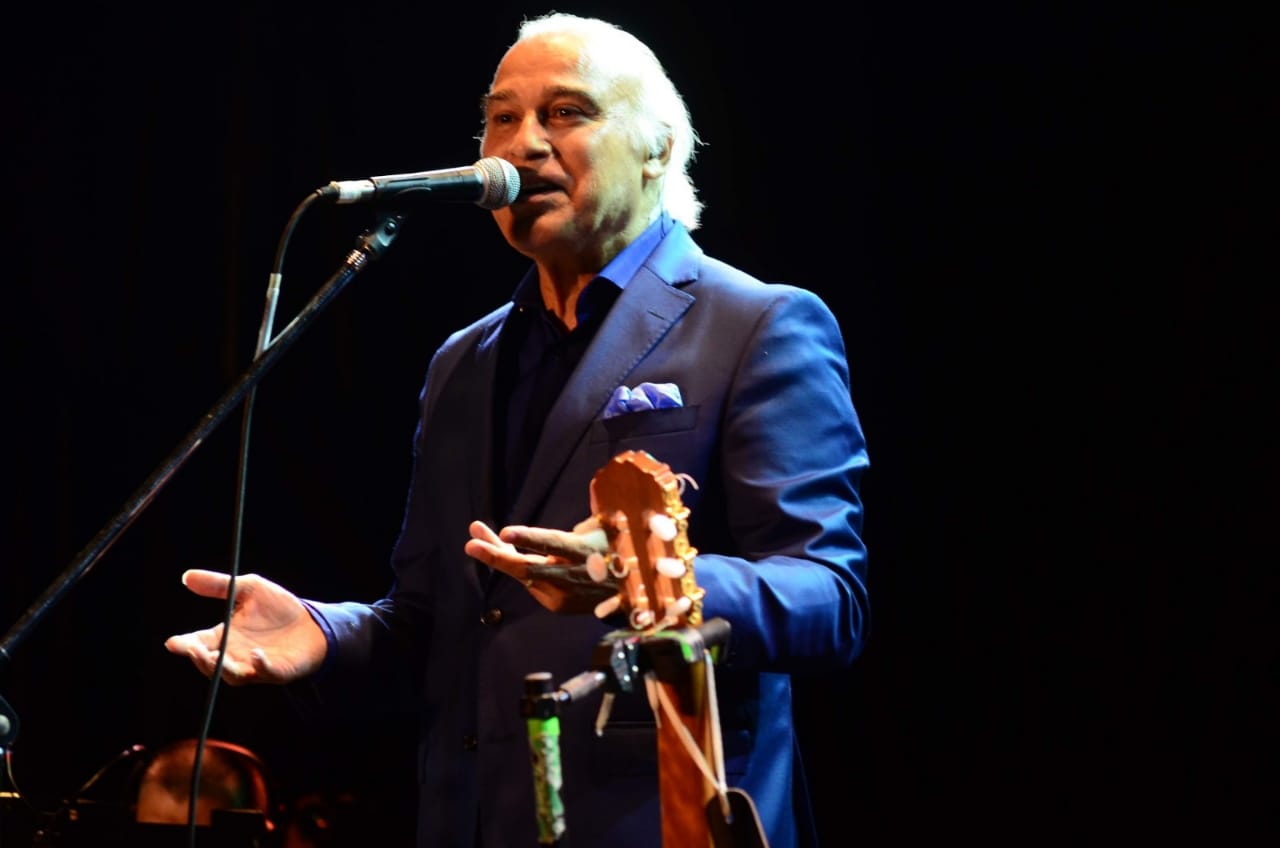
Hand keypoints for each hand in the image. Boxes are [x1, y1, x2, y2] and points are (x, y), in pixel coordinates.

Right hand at [163, 569, 326, 685]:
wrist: (313, 621)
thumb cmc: (278, 607)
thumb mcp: (248, 589)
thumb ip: (220, 585)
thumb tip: (187, 577)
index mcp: (225, 637)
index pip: (198, 643)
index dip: (184, 645)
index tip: (173, 643)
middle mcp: (236, 655)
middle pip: (210, 664)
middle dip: (200, 658)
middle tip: (193, 649)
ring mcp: (256, 666)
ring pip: (232, 675)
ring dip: (222, 667)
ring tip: (213, 655)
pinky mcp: (279, 670)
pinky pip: (266, 673)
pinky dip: (259, 666)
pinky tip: (256, 655)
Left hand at [465, 519, 616, 613]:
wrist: (635, 593)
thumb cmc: (618, 548)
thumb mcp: (606, 528)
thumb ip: (579, 525)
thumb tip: (568, 512)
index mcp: (584, 551)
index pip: (552, 544)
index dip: (529, 538)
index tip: (507, 532)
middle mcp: (571, 576)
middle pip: (527, 567)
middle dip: (495, 555)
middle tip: (471, 543)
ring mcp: (562, 595)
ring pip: (523, 575)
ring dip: (499, 555)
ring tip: (477, 537)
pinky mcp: (557, 606)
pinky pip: (532, 582)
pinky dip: (520, 568)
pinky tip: (506, 551)